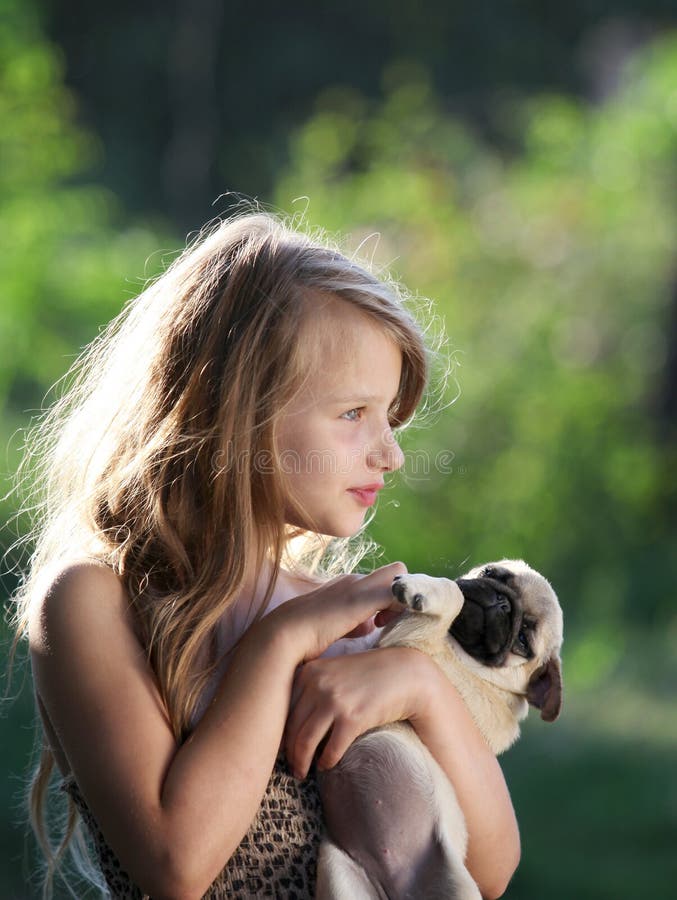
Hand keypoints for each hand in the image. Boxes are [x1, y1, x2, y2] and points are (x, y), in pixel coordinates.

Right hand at [269, 562, 406, 663]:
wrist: (284, 635)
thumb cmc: (302, 638)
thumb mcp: (332, 628)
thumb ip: (353, 624)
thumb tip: (370, 625)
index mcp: (345, 585)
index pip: (380, 580)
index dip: (388, 598)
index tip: (382, 623)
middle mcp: (353, 579)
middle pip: (395, 572)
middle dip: (400, 595)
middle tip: (390, 622)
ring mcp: (358, 585)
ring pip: (399, 574)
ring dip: (404, 597)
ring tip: (391, 623)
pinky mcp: (364, 596)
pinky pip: (398, 591)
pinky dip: (403, 604)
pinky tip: (388, 624)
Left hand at [284, 645, 431, 778]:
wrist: (404, 674)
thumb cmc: (367, 674)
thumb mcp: (334, 670)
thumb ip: (311, 686)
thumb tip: (288, 720)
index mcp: (309, 672)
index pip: (284, 708)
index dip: (280, 732)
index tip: (281, 746)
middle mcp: (317, 684)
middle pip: (292, 727)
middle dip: (289, 751)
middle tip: (291, 766)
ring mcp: (334, 701)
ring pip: (306, 741)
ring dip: (302, 762)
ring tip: (302, 772)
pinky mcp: (352, 718)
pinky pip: (331, 749)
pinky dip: (326, 761)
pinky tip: (326, 766)